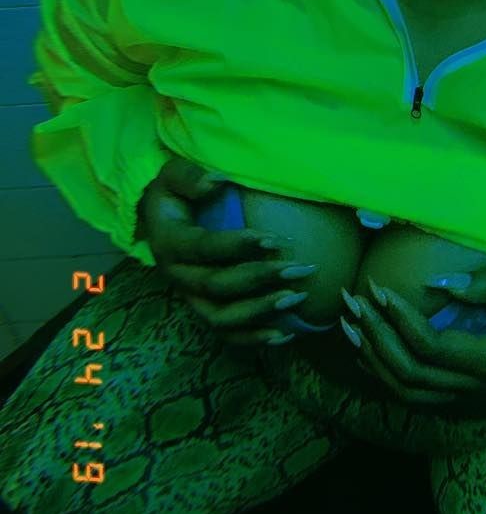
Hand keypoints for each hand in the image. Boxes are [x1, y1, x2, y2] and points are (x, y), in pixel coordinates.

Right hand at [138, 156, 307, 347]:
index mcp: (169, 243)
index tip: (276, 239)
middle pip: (218, 286)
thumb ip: (190, 176)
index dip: (238, 246)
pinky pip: (226, 334)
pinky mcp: (204, 310)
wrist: (159, 218)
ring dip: (260, 312)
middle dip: (260, 279)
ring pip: (221, 318)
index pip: (203, 248)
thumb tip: (216, 181)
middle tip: (300, 269)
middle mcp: (177, 276)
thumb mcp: (172, 174)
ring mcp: (190, 298)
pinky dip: (253, 339)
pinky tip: (285, 334)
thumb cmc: (174, 192)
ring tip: (297, 298)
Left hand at [339, 269, 485, 409]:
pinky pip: (413, 391)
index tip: (380, 289)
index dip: (400, 320)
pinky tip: (365, 348)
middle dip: (376, 337)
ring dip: (373, 357)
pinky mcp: (459, 390)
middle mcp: (472, 387)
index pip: (430, 348)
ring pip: (405, 390)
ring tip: (349, 324)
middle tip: (354, 301)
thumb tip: (439, 283)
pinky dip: (384, 372)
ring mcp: (465, 394)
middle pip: (409, 374)